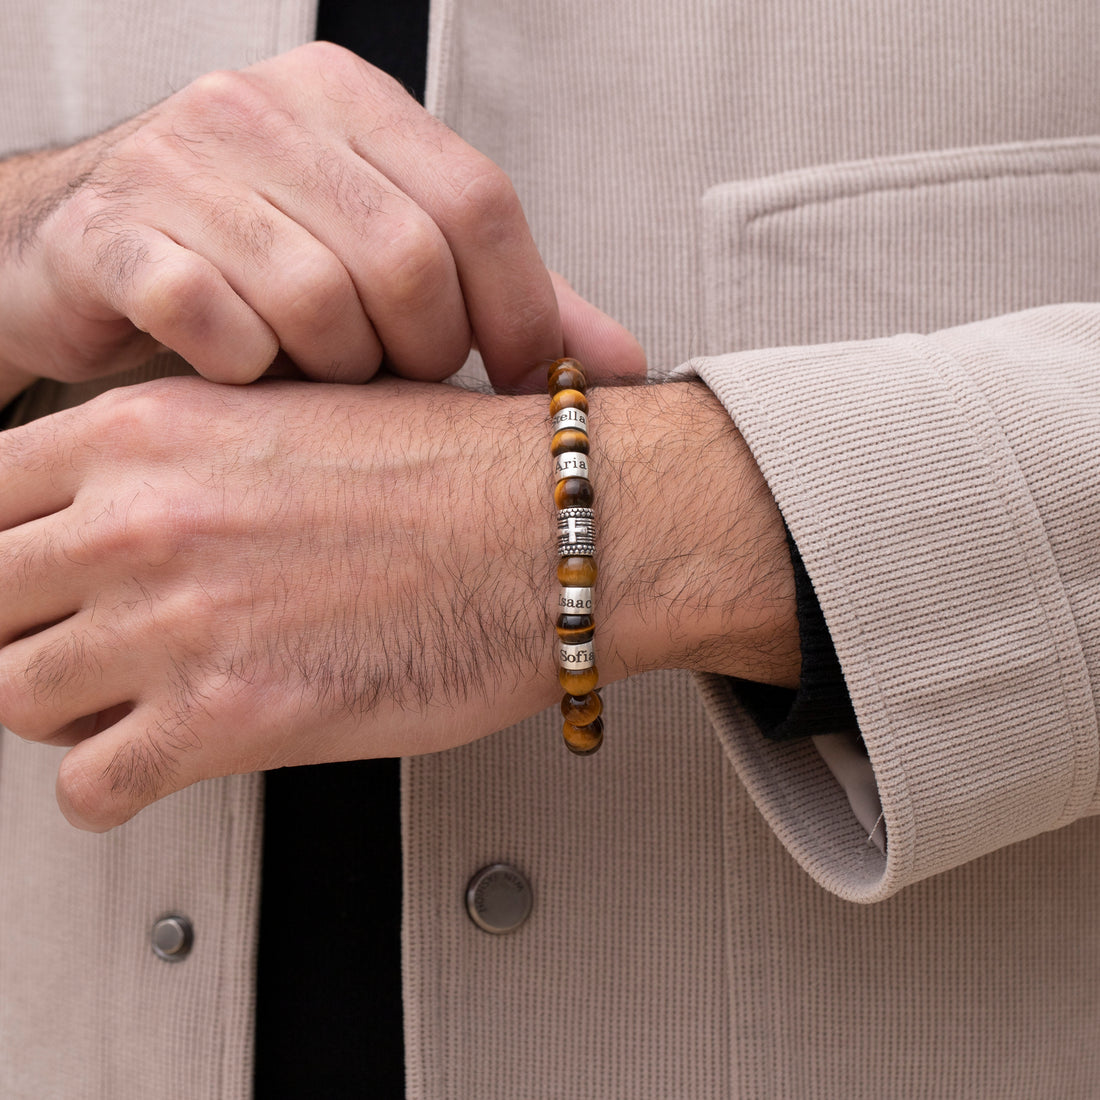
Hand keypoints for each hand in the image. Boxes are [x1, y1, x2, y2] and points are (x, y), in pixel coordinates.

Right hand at [0, 42, 643, 396]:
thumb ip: (504, 301)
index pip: (479, 202)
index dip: (520, 311)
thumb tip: (620, 369)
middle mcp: (267, 109)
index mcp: (353, 101)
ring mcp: (181, 165)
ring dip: (332, 370)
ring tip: (312, 374)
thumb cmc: (257, 265)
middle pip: (408, 258)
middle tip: (393, 381)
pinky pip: (215, 322)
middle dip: (421, 352)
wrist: (83, 252)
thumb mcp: (386, 257)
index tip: (520, 380)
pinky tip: (239, 371)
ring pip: (316, 299)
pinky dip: (246, 371)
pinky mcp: (111, 235)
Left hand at [0, 376, 795, 829]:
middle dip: (20, 629)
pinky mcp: (230, 720)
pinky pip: (89, 786)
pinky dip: (109, 785)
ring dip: (62, 710)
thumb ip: (191, 455)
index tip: (27, 578)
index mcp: (155, 429)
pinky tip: (158, 762)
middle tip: (73, 644)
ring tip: (120, 706)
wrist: (556, 528)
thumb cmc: (461, 470)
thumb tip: (130, 503)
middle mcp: (144, 521)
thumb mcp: (300, 411)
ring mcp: (177, 622)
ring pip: (13, 695)